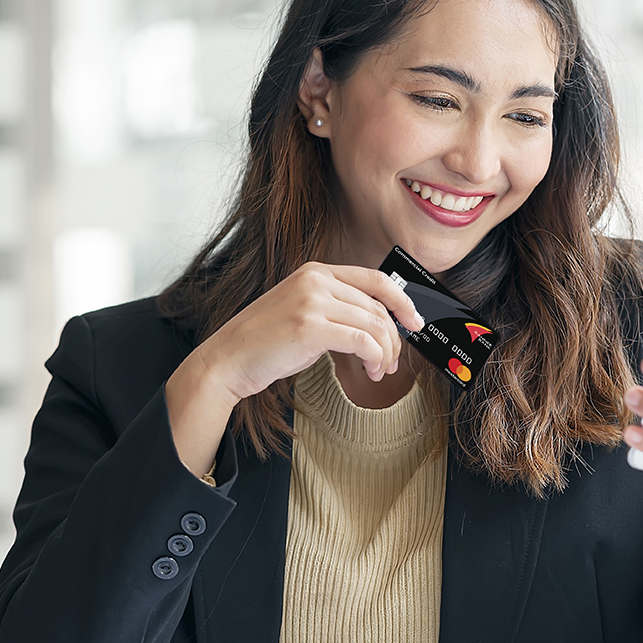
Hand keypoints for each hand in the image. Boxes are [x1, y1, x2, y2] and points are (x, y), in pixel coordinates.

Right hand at [165, 262, 424, 476]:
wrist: (228, 359)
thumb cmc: (265, 342)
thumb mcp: (303, 312)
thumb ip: (335, 308)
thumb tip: (377, 323)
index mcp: (315, 272)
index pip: (375, 279)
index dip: (402, 300)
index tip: (414, 320)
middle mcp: (315, 280)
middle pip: (377, 307)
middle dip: (393, 338)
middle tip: (394, 361)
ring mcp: (312, 301)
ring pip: (374, 325)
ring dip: (385, 353)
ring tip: (379, 370)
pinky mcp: (311, 327)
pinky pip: (362, 341)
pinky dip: (375, 358)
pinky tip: (370, 371)